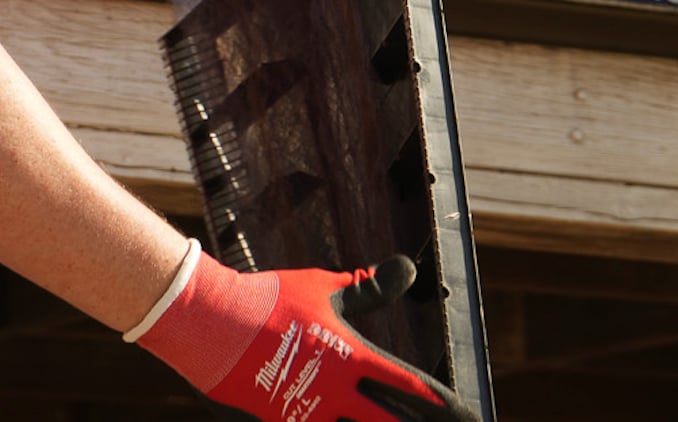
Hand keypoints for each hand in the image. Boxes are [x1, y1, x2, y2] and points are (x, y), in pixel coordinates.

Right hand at [134, 250, 473, 421]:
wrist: (212, 325)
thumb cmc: (271, 301)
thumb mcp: (325, 289)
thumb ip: (367, 289)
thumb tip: (407, 269)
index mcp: (351, 357)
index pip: (407, 386)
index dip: (440, 403)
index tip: (466, 414)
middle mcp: (335, 392)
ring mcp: (307, 413)